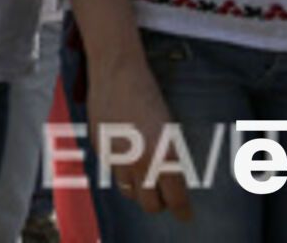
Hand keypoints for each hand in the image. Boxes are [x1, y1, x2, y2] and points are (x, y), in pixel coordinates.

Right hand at [87, 57, 192, 220]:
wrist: (117, 71)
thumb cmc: (148, 94)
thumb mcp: (168, 128)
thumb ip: (168, 157)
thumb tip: (169, 179)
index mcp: (165, 156)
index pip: (175, 199)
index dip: (182, 211)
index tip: (185, 215)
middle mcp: (141, 162)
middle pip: (150, 204)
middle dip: (158, 203)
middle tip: (163, 196)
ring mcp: (118, 157)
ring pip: (128, 191)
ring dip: (137, 188)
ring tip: (143, 176)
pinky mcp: (101, 149)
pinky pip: (113, 171)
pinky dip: (121, 169)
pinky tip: (125, 152)